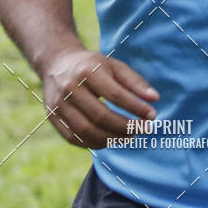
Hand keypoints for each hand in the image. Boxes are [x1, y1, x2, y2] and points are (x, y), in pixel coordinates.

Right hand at [43, 48, 159, 147]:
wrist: (57, 63)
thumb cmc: (92, 65)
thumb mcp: (114, 65)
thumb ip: (135, 81)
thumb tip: (155, 99)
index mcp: (88, 71)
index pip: (115, 94)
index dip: (135, 107)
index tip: (152, 115)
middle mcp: (70, 88)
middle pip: (100, 116)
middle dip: (125, 127)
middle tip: (143, 130)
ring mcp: (58, 104)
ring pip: (86, 131)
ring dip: (111, 139)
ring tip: (129, 137)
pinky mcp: (53, 117)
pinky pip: (74, 138)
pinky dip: (94, 143)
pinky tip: (109, 140)